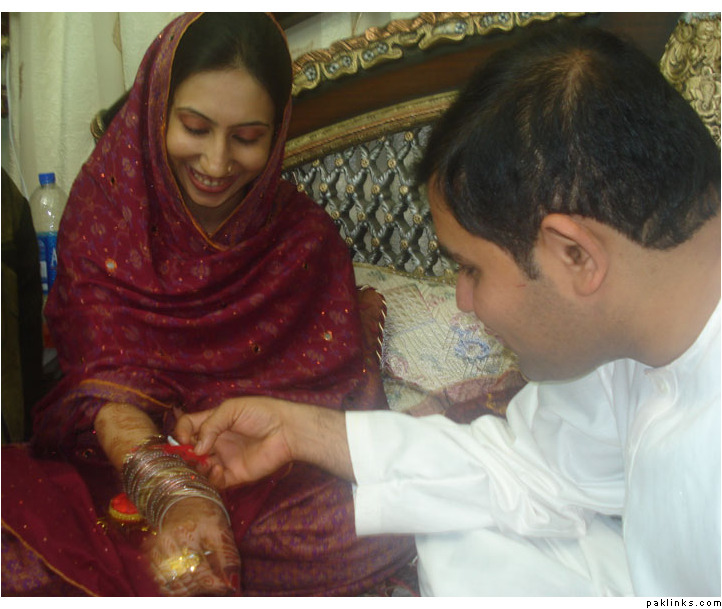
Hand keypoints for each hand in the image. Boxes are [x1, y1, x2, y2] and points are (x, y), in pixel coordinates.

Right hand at [144, 497, 239, 595]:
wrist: (184, 502)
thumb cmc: (207, 517)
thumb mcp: (222, 532)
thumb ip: (228, 560)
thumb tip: (232, 586)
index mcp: (186, 533)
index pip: (198, 570)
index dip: (214, 584)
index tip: (227, 588)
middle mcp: (167, 543)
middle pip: (184, 580)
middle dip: (203, 587)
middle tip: (216, 583)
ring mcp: (156, 551)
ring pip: (172, 585)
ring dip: (190, 589)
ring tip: (204, 581)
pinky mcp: (151, 558)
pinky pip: (162, 583)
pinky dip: (177, 587)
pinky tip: (189, 580)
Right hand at [175, 397, 294, 488]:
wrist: (286, 431)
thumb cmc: (261, 414)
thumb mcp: (231, 409)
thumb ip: (210, 425)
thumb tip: (195, 448)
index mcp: (214, 422)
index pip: (187, 427)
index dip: (181, 433)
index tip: (184, 439)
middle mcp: (216, 441)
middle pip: (190, 450)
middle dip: (184, 454)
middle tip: (188, 456)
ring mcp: (224, 458)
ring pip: (200, 468)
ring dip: (197, 467)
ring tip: (205, 462)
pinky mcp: (235, 474)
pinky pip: (216, 482)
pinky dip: (212, 478)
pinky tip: (218, 469)